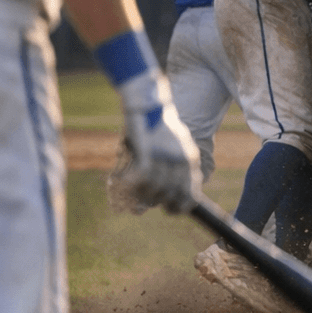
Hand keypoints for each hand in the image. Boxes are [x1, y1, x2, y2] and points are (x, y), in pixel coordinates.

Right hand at [112, 72, 201, 213]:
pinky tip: (120, 182)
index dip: (179, 207)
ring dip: (140, 192)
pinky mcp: (149, 151)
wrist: (148, 102)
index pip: (191, 195)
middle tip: (142, 202)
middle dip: (157, 201)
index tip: (168, 210)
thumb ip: (164, 174)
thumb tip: (146, 205)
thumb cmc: (154, 127)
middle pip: (171, 195)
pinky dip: (130, 183)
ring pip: (155, 189)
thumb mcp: (166, 149)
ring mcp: (166, 157)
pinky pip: (142, 178)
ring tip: (130, 189)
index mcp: (190, 159)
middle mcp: (181, 160)